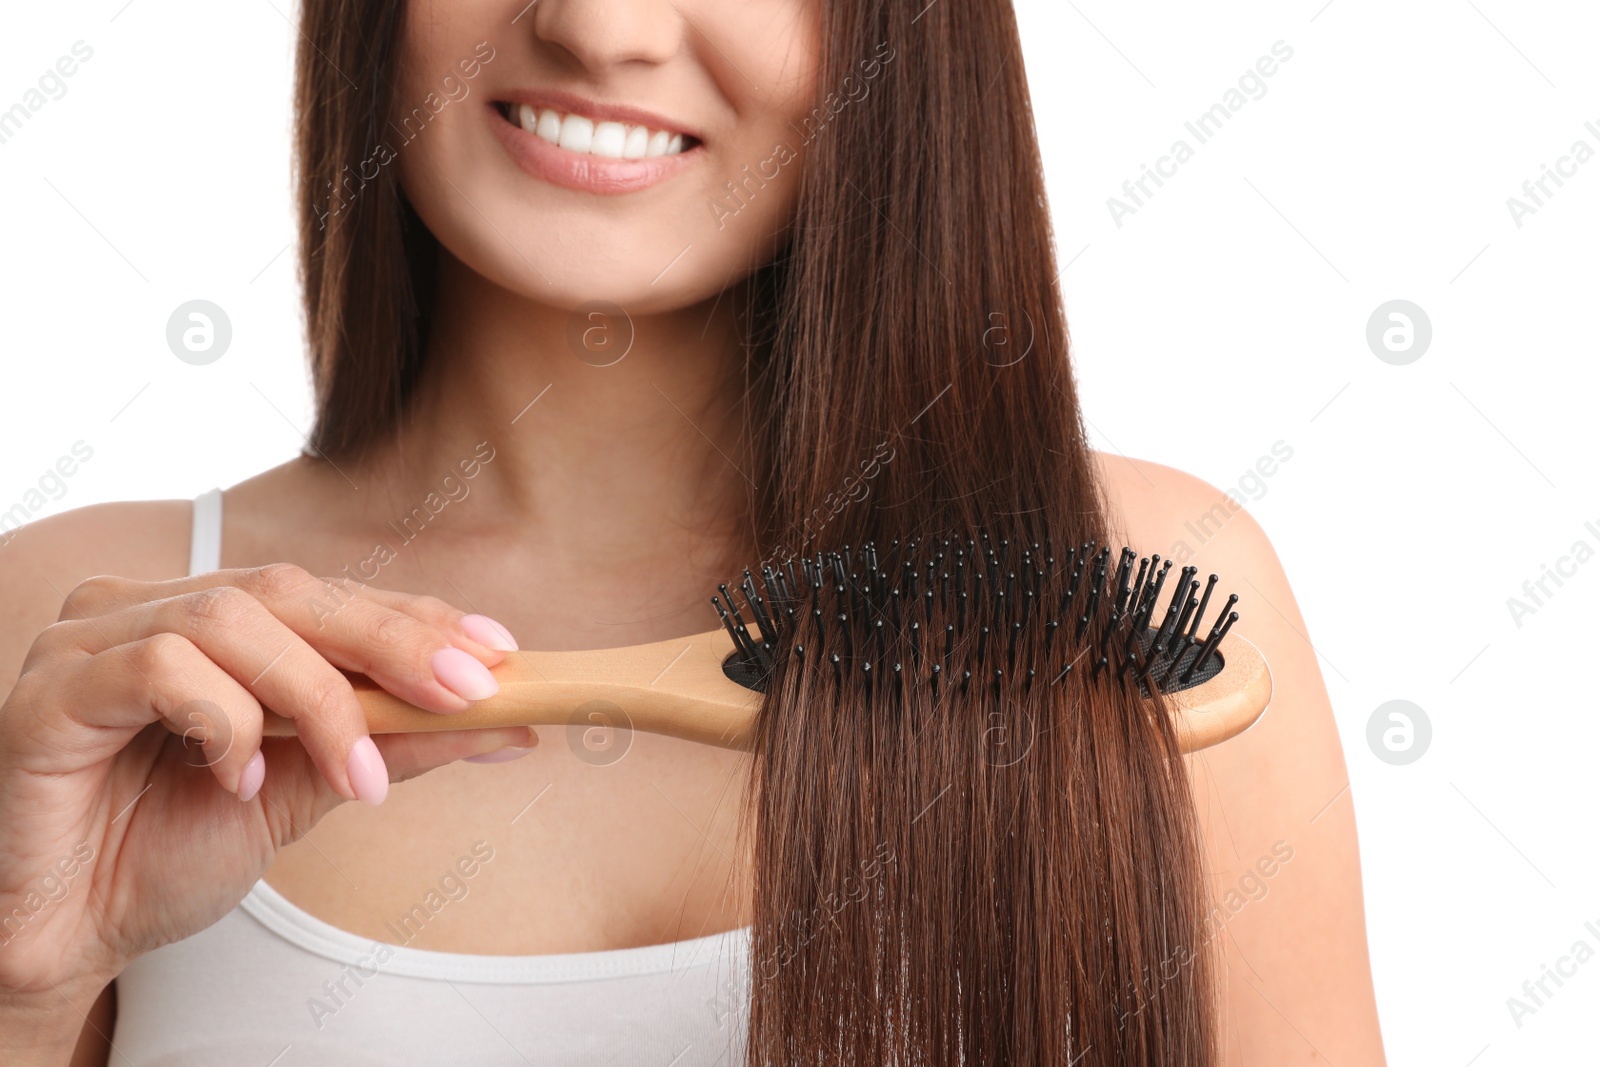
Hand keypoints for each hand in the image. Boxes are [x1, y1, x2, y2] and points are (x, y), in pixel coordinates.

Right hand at [0, 564, 534, 1002]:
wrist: (67, 935)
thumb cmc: (166, 852)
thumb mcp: (307, 792)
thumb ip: (392, 744)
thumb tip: (507, 723)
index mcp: (206, 619)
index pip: (327, 595)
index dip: (414, 617)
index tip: (497, 654)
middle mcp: (146, 608)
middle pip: (289, 591)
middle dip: (392, 640)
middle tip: (468, 692)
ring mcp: (90, 639)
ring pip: (232, 619)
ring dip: (317, 696)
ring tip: (352, 774)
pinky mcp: (51, 690)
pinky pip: (159, 667)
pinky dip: (225, 721)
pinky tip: (239, 781)